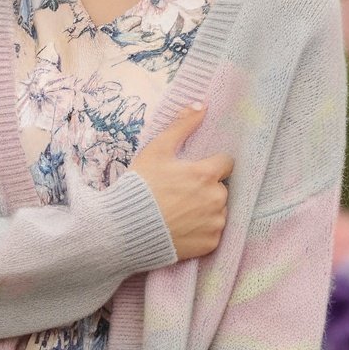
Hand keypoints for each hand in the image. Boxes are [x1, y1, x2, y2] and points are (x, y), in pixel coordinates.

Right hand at [131, 103, 233, 261]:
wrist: (123, 231)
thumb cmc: (139, 187)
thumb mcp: (156, 150)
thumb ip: (182, 126)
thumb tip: (201, 104)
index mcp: (207, 174)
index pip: (225, 163)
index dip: (208, 165)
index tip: (192, 171)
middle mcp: (217, 199)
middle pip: (221, 188)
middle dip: (206, 188)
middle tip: (181, 193)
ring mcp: (215, 224)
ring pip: (219, 211)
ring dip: (206, 210)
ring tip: (180, 212)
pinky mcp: (210, 245)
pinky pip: (213, 233)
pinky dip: (201, 231)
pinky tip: (182, 227)